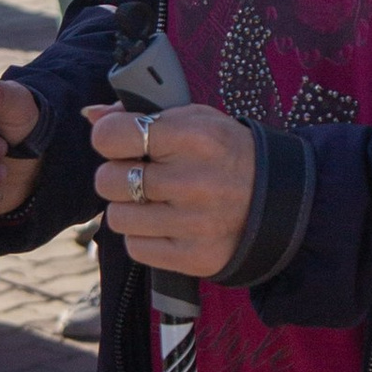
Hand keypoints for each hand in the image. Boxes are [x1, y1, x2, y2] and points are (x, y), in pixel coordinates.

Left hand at [88, 98, 259, 279]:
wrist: (280, 200)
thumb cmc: (226, 154)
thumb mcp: (196, 120)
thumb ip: (141, 114)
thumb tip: (91, 115)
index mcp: (193, 136)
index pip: (111, 137)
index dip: (109, 138)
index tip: (121, 142)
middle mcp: (192, 181)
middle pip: (107, 181)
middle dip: (117, 176)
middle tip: (140, 175)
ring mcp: (193, 223)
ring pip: (117, 218)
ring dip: (130, 209)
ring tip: (155, 202)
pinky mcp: (193, 257)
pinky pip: (135, 248)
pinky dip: (144, 237)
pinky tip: (166, 225)